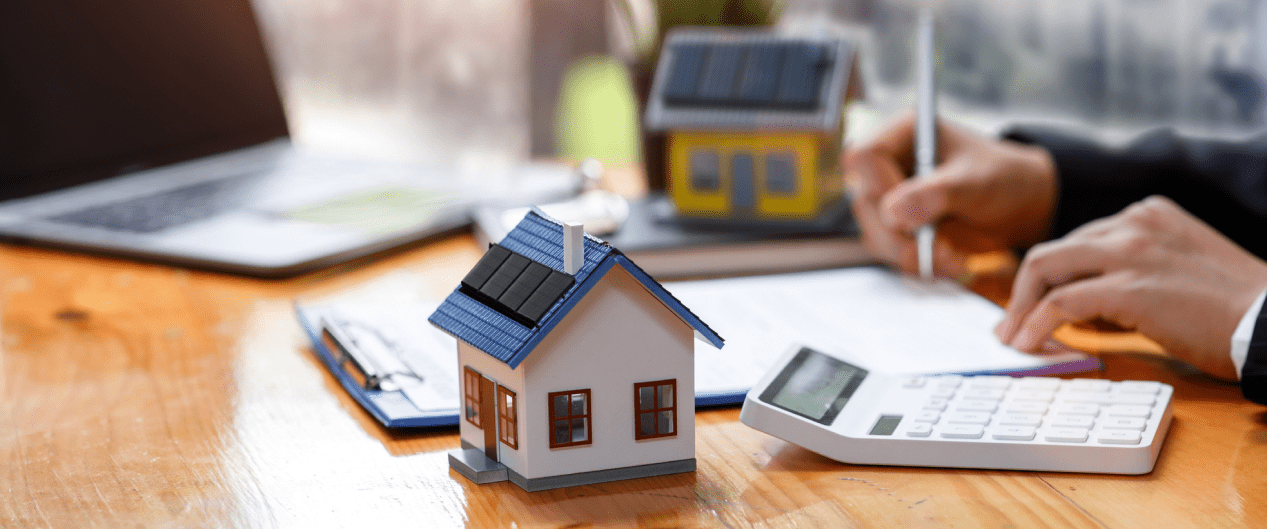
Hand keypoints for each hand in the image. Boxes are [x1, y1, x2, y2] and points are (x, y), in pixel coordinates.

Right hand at [843, 112, 1058, 276]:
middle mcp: (888, 165)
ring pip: (874, 232)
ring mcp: (888, 198)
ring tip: (952, 259)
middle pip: (866, 201)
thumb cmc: (1001, 178)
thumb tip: (894, 213)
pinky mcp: (894, 227)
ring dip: (911, 254)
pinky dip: (916, 263)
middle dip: (903, 234)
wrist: (1017, 207)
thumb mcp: (975, 181)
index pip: (866, 156)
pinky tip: (946, 261)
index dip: (880, 185)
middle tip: (940, 250)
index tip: (910, 212)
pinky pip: (888, 251)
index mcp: (903, 134)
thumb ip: (936, 193)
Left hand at [996, 196, 1266, 379]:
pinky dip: (1036, 324)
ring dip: (1020, 308)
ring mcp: (1129, 251)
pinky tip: (1029, 344)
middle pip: (1051, 252)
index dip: (1049, 277)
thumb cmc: (1232, 308)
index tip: (1032, 303)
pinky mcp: (1128, 287)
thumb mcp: (1176, 269)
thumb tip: (1080, 306)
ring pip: (1045, 268)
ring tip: (1012, 338)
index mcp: (1146, 215)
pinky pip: (1061, 303)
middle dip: (1022, 291)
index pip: (1077, 241)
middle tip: (1010, 323)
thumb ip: (1130, 273)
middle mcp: (1133, 222)